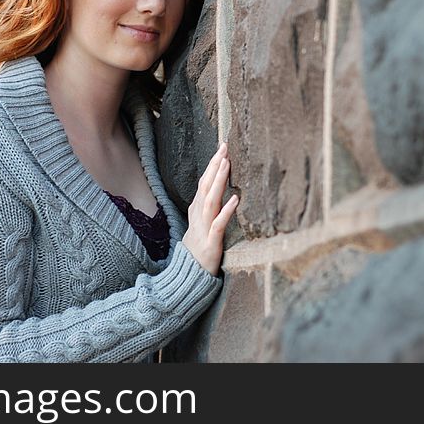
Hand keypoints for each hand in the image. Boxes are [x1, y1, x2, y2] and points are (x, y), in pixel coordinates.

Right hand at [181, 142, 238, 275]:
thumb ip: (207, 207)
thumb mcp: (200, 224)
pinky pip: (219, 225)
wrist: (188, 276)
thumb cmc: (198, 249)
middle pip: (205, 186)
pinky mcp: (211, 243)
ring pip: (210, 201)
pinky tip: (235, 199)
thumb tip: (215, 190)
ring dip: (218, 182)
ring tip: (226, 164)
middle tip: (224, 147)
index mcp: (196, 211)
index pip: (204, 183)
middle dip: (214, 166)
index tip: (221, 149)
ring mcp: (204, 229)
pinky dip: (226, 211)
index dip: (211, 165)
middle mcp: (198, 216)